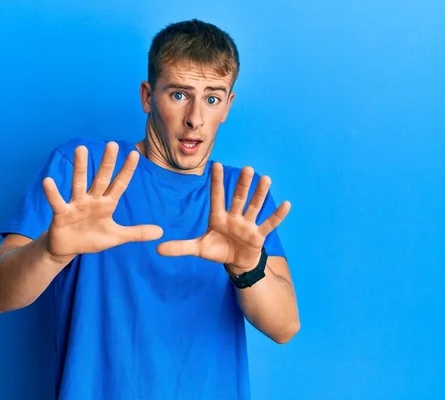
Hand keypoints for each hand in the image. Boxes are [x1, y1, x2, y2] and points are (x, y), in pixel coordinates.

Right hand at [41, 142, 162, 260]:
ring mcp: (76, 205)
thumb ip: (137, 233)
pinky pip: (57, 202)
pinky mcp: (61, 213)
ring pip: (79, 183)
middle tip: (112, 144)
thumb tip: (160, 232)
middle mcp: (92, 200)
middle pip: (101, 179)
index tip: (135, 154)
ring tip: (81, 149)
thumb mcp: (116, 237)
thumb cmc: (91, 238)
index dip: (127, 171)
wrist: (68, 249)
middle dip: (107, 163)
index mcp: (106, 204)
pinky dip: (52, 193)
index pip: (119, 185)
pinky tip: (48, 180)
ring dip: (80, 168)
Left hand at [156, 163, 290, 272]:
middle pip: (238, 198)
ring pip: (254, 207)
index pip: (216, 197)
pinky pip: (269, 224)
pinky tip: (286, 204)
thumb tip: (157, 249)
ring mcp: (247, 225)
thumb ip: (180, 247)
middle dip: (242, 184)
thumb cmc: (217, 251)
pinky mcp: (258, 235)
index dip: (216, 182)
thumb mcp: (198, 249)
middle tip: (246, 168)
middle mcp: (234, 217)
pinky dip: (277, 215)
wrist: (235, 263)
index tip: (215, 164)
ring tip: (266, 179)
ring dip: (260, 194)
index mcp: (218, 218)